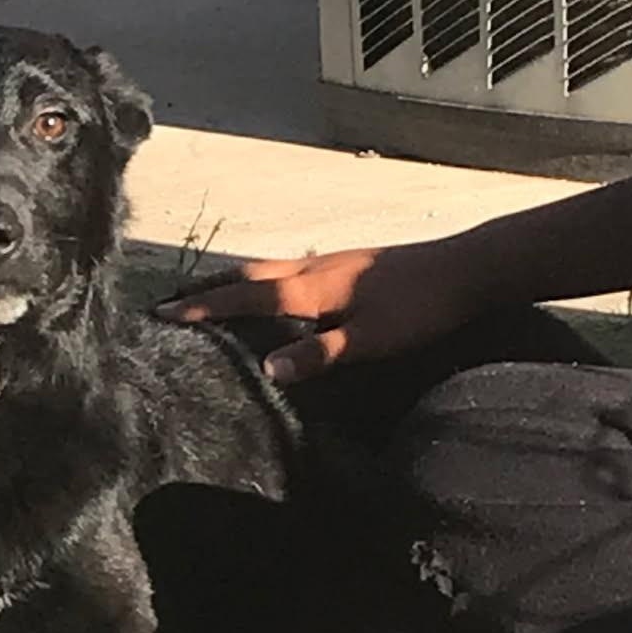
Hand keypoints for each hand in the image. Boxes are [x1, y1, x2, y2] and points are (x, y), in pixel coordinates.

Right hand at [156, 242, 481, 382]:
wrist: (468, 269)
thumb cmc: (419, 309)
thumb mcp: (368, 341)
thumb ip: (317, 354)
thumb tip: (266, 369)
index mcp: (311, 288)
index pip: (244, 299)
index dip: (203, 307)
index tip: (164, 313)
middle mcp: (312, 269)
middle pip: (247, 276)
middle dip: (206, 288)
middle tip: (171, 299)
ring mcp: (329, 263)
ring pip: (266, 270)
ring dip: (230, 282)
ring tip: (205, 293)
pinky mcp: (346, 265)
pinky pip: (286, 272)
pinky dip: (260, 281)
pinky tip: (268, 293)